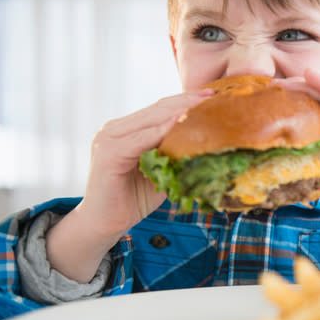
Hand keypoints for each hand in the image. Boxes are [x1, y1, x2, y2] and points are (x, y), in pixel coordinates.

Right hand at [80, 89, 214, 235]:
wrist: (105, 224)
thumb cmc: (135, 198)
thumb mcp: (161, 170)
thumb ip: (175, 153)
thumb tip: (208, 143)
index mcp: (126, 129)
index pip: (161, 108)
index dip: (186, 100)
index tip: (213, 95)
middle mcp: (115, 129)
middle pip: (158, 109)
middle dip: (187, 100)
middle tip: (213, 95)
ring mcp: (108, 139)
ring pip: (151, 119)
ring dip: (179, 112)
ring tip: (203, 106)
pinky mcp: (108, 154)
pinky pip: (141, 139)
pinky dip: (162, 132)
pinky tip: (181, 126)